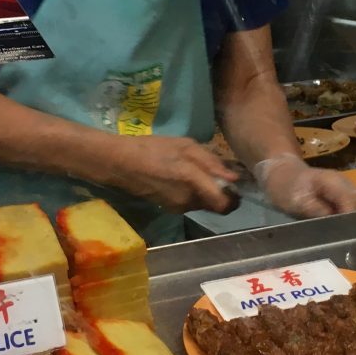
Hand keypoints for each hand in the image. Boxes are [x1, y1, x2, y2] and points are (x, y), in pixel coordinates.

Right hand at [95, 135, 237, 213]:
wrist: (120, 164)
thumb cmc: (153, 149)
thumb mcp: (185, 146)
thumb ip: (211, 162)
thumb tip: (234, 178)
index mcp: (193, 182)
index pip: (224, 203)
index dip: (234, 197)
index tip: (235, 184)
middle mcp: (188, 200)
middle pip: (217, 205)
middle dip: (221, 192)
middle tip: (218, 174)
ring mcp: (179, 207)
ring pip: (204, 204)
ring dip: (207, 191)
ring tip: (196, 171)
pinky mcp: (170, 208)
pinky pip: (191, 202)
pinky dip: (194, 192)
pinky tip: (183, 177)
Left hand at [255, 154, 355, 218]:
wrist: (284, 174)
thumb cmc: (287, 187)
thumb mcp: (296, 200)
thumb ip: (316, 210)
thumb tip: (336, 224)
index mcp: (334, 182)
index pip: (352, 202)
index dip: (353, 220)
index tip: (352, 238)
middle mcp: (346, 185)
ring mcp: (349, 190)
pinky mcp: (348, 197)